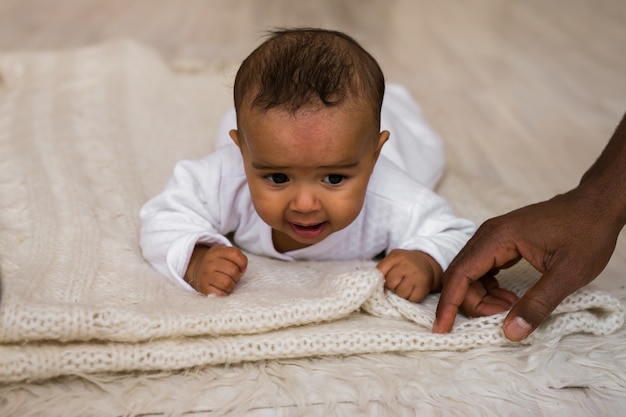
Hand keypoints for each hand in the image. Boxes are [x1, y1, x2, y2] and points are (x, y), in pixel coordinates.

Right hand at [185, 244, 247, 295]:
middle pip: (233, 270)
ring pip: (227, 283)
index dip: (243, 262)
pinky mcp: (204, 288)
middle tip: (233, 277)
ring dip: (232, 285)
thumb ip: (238, 257)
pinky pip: (221, 293)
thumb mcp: (226, 253)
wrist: (198, 270)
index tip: (241, 268)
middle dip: (237, 276)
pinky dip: (225, 293)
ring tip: (228, 283)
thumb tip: (243, 271)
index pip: (235, 254)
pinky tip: (222, 289)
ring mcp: (205, 276)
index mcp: (217, 252)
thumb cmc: (218, 263)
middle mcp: (209, 262)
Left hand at [376, 249, 442, 301]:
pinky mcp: (424, 286)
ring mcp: (416, 276)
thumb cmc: (404, 264)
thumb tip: (374, 285)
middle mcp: (407, 265)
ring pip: (401, 294)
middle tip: (398, 283)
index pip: (380, 272)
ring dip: (402, 293)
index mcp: (396, 257)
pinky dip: (411, 298)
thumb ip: (383, 269)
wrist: (427, 263)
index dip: (380, 279)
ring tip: (405, 286)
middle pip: (390, 284)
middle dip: (392, 287)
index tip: (384, 280)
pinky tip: (413, 290)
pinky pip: (412, 299)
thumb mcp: (393, 259)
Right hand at [433, 187, 620, 340]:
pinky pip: (482, 268)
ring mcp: (494, 236)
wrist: (597, 206)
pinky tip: (508, 298)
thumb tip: (511, 332)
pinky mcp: (502, 241)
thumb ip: (538, 304)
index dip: (449, 303)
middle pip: (461, 274)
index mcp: (497, 238)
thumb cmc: (586, 233)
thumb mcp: (567, 274)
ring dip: (481, 296)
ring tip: (508, 309)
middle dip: (471, 303)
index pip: (460, 274)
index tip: (442, 328)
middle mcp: (488, 234)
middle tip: (498, 320)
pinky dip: (489, 287)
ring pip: (471, 272)